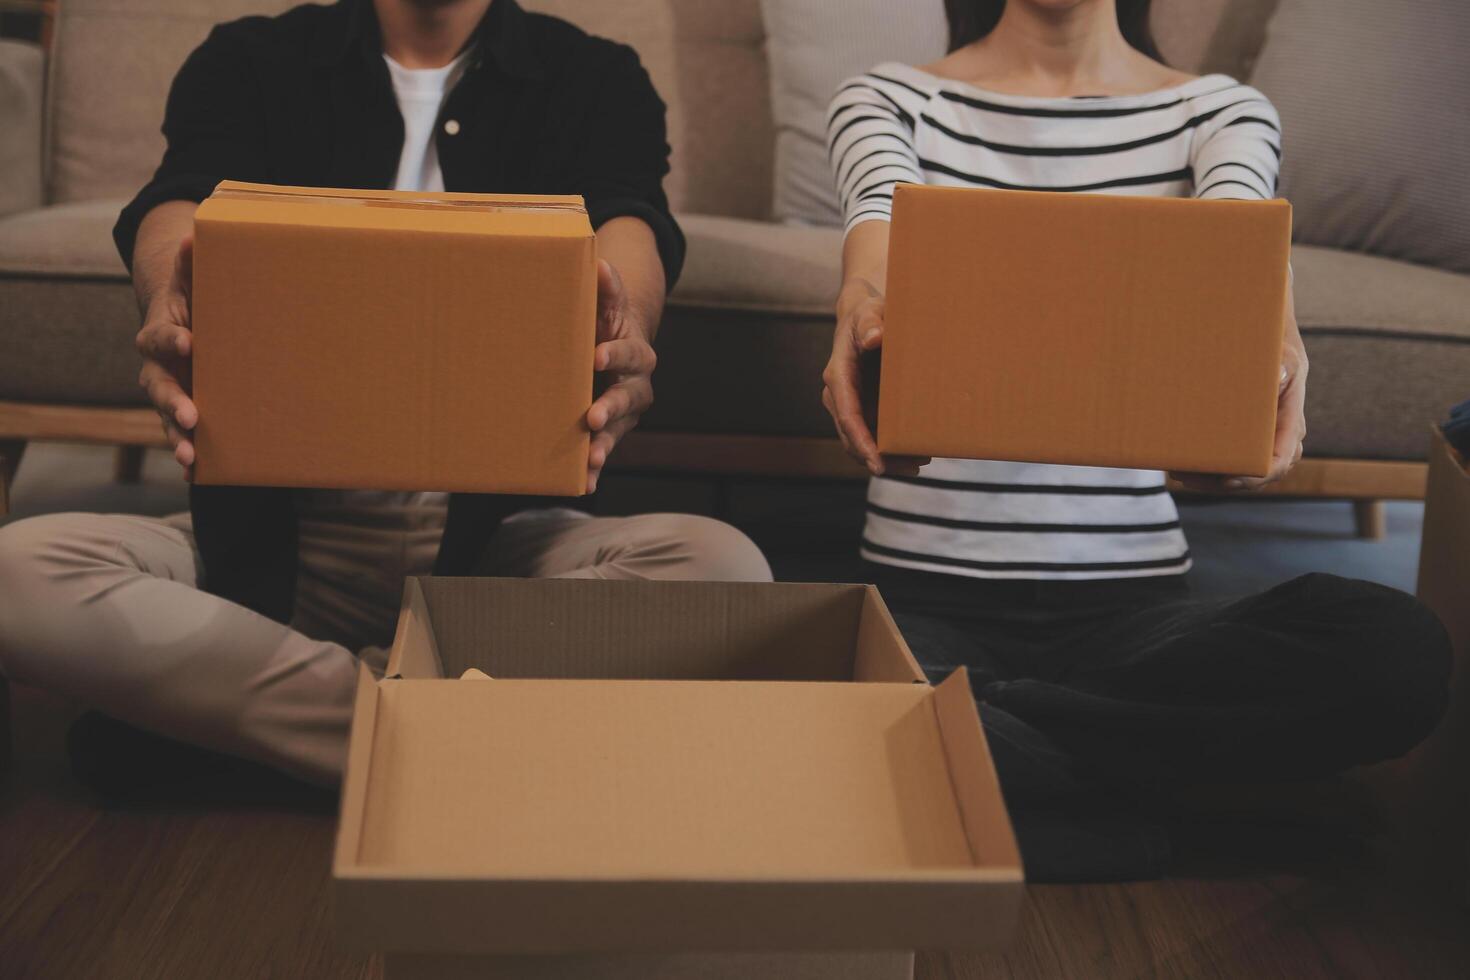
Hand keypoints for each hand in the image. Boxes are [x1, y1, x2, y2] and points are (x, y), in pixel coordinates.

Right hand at [135, 235, 197, 479]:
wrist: (189, 328)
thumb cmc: (195, 303)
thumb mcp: (194, 283)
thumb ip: (193, 266)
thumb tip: (193, 234)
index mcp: (161, 334)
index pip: (159, 337)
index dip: (171, 339)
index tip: (190, 342)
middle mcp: (160, 368)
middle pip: (158, 387)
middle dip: (174, 402)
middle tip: (191, 415)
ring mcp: (171, 394)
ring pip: (167, 418)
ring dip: (178, 438)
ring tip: (190, 458)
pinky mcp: (185, 413)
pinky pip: (182, 437)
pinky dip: (189, 456)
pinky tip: (197, 475)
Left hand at [585, 258, 655, 493]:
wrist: (614, 350)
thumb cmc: (604, 325)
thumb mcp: (607, 306)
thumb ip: (605, 290)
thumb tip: (599, 262)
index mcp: (635, 351)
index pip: (628, 352)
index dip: (615, 353)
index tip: (596, 354)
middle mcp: (637, 384)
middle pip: (629, 397)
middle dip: (612, 407)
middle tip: (594, 416)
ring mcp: (627, 412)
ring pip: (620, 430)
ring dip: (605, 445)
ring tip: (590, 459)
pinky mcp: (613, 431)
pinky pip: (607, 451)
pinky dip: (596, 469)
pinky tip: (585, 484)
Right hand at [821, 283, 928, 476]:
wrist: (866, 318)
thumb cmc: (868, 315)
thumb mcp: (869, 313)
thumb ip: (870, 323)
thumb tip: (875, 338)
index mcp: (838, 376)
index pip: (847, 415)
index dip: (861, 441)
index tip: (877, 462)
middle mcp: (840, 396)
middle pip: (853, 437)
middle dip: (879, 457)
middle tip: (912, 466)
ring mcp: (852, 406)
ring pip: (863, 441)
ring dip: (888, 457)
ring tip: (919, 463)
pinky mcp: (865, 409)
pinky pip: (874, 435)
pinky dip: (892, 448)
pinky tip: (917, 454)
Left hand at [1172, 342, 1307, 492]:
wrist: (1267, 345)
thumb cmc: (1279, 352)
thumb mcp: (1287, 356)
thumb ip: (1286, 365)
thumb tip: (1278, 375)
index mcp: (1291, 427)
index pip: (1279, 462)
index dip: (1255, 477)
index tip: (1228, 478)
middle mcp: (1279, 441)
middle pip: (1253, 477)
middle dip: (1220, 482)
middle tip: (1187, 477)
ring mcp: (1261, 443)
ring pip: (1236, 473)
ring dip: (1207, 478)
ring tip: (1177, 472)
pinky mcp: (1243, 439)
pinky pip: (1227, 462)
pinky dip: (1205, 467)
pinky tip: (1180, 465)